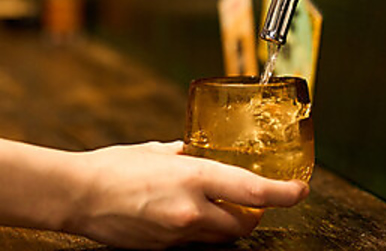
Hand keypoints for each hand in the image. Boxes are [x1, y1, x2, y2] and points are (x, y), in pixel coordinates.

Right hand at [66, 141, 308, 248]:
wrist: (80, 195)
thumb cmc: (117, 166)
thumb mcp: (159, 151)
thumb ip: (186, 154)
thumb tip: (200, 154)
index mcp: (193, 178)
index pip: (251, 189)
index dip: (282, 193)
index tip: (299, 190)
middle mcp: (191, 211)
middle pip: (243, 224)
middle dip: (254, 215)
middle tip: (253, 200)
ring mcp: (178, 235)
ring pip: (221, 238)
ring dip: (228, 224)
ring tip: (217, 205)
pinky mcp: (164, 249)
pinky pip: (196, 243)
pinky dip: (202, 230)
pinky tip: (187, 214)